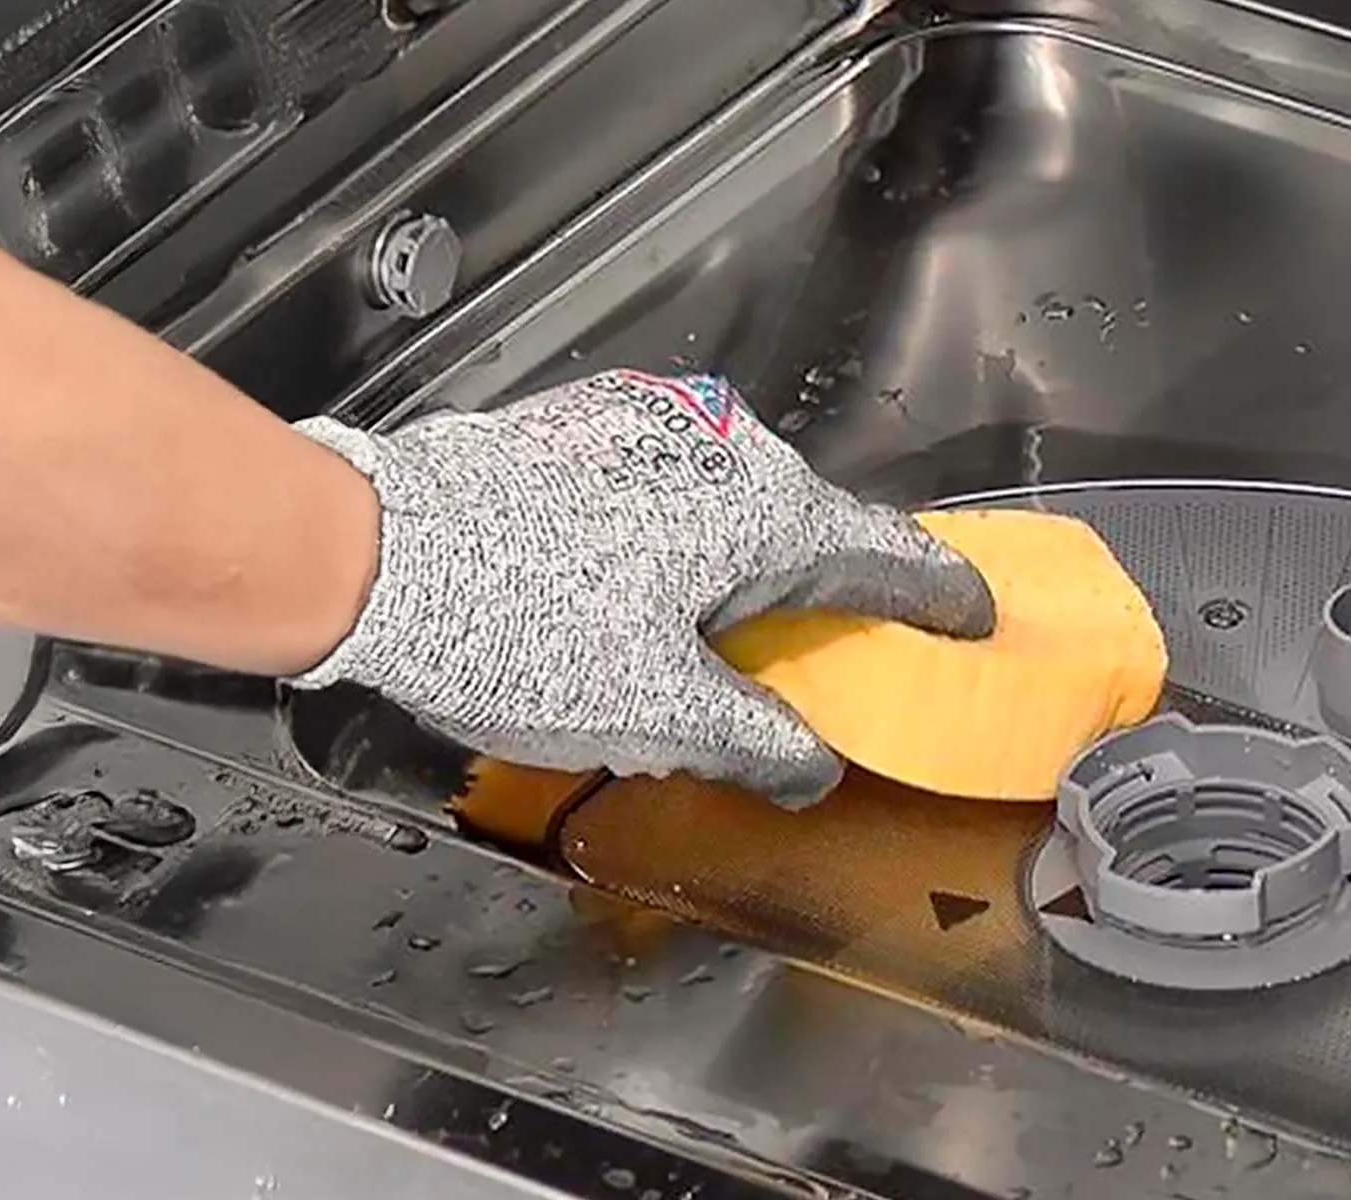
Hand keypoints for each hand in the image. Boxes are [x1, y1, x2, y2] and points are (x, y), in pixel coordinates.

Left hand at [288, 369, 994, 807]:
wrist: (378, 554)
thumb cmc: (530, 631)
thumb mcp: (659, 713)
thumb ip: (759, 742)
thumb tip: (813, 768)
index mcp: (763, 511)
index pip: (884, 556)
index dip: (938, 593)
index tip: (972, 616)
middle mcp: (722, 446)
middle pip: (808, 525)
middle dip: (829, 588)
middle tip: (834, 646)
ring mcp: (650, 422)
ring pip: (733, 499)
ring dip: (747, 558)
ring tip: (725, 624)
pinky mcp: (587, 423)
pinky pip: (670, 482)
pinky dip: (684, 530)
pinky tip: (641, 577)